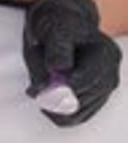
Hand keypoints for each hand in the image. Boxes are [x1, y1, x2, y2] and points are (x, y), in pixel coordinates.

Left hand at [23, 0, 121, 125]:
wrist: (59, 25)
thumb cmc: (56, 24)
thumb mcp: (54, 28)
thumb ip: (57, 47)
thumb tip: (58, 69)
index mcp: (105, 53)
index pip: (85, 81)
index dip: (59, 88)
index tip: (37, 88)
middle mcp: (110, 74)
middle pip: (80, 101)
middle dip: (52, 97)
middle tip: (32, 88)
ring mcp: (103, 90)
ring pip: (75, 114)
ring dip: (51, 104)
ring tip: (38, 85)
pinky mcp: (92, 101)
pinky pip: (73, 118)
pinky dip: (54, 112)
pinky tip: (43, 96)